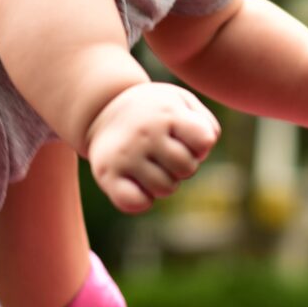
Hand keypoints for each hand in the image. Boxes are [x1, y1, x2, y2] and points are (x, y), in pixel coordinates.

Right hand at [85, 81, 219, 212]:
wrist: (102, 109)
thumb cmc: (154, 111)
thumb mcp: (182, 102)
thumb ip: (205, 123)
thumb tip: (205, 147)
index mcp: (167, 113)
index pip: (204, 141)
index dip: (199, 145)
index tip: (185, 136)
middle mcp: (145, 133)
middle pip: (187, 168)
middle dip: (183, 165)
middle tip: (165, 152)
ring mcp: (125, 155)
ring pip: (165, 189)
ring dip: (164, 182)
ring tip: (150, 164)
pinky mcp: (106, 174)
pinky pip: (136, 203)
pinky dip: (142, 200)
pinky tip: (136, 182)